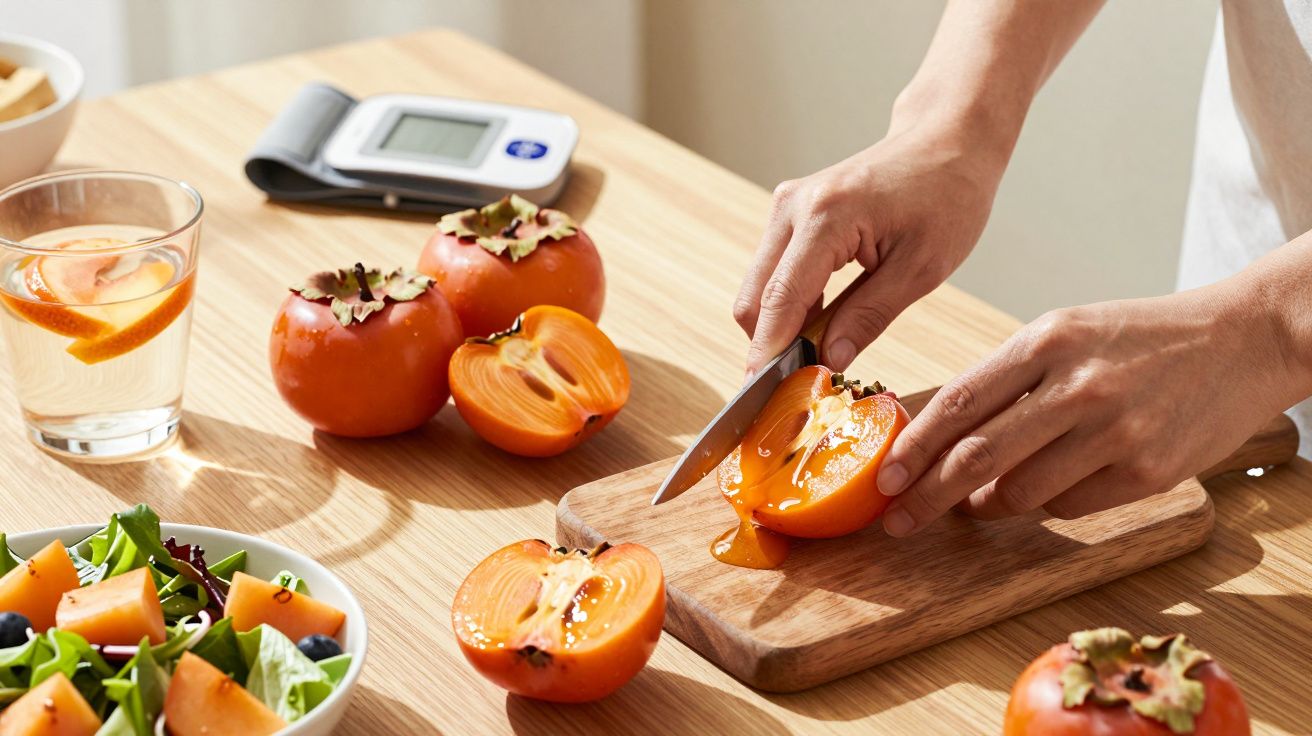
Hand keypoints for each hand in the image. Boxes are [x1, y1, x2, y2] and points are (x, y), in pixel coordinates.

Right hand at [733, 124, 1004, 375]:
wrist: (947, 140)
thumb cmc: (947, 195)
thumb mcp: (922, 267)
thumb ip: (869, 315)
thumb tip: (827, 360)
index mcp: (825, 216)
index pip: (779, 300)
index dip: (768, 353)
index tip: (762, 397)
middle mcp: (792, 207)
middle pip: (753, 298)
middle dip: (768, 346)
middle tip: (798, 387)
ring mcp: (786, 207)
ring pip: (758, 288)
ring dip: (779, 327)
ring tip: (817, 358)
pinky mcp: (790, 214)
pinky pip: (774, 273)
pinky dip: (789, 306)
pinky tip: (821, 325)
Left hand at [876, 283, 1298, 535]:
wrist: (1243, 339)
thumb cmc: (1140, 338)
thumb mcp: (1066, 332)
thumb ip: (1007, 381)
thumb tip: (944, 441)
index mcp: (1045, 340)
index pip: (959, 403)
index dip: (913, 448)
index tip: (884, 478)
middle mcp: (1076, 386)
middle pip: (977, 456)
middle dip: (926, 495)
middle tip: (898, 520)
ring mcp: (1114, 431)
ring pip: (1021, 492)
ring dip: (986, 506)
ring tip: (974, 504)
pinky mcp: (1147, 471)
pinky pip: (1069, 506)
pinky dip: (1045, 505)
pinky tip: (1045, 489)